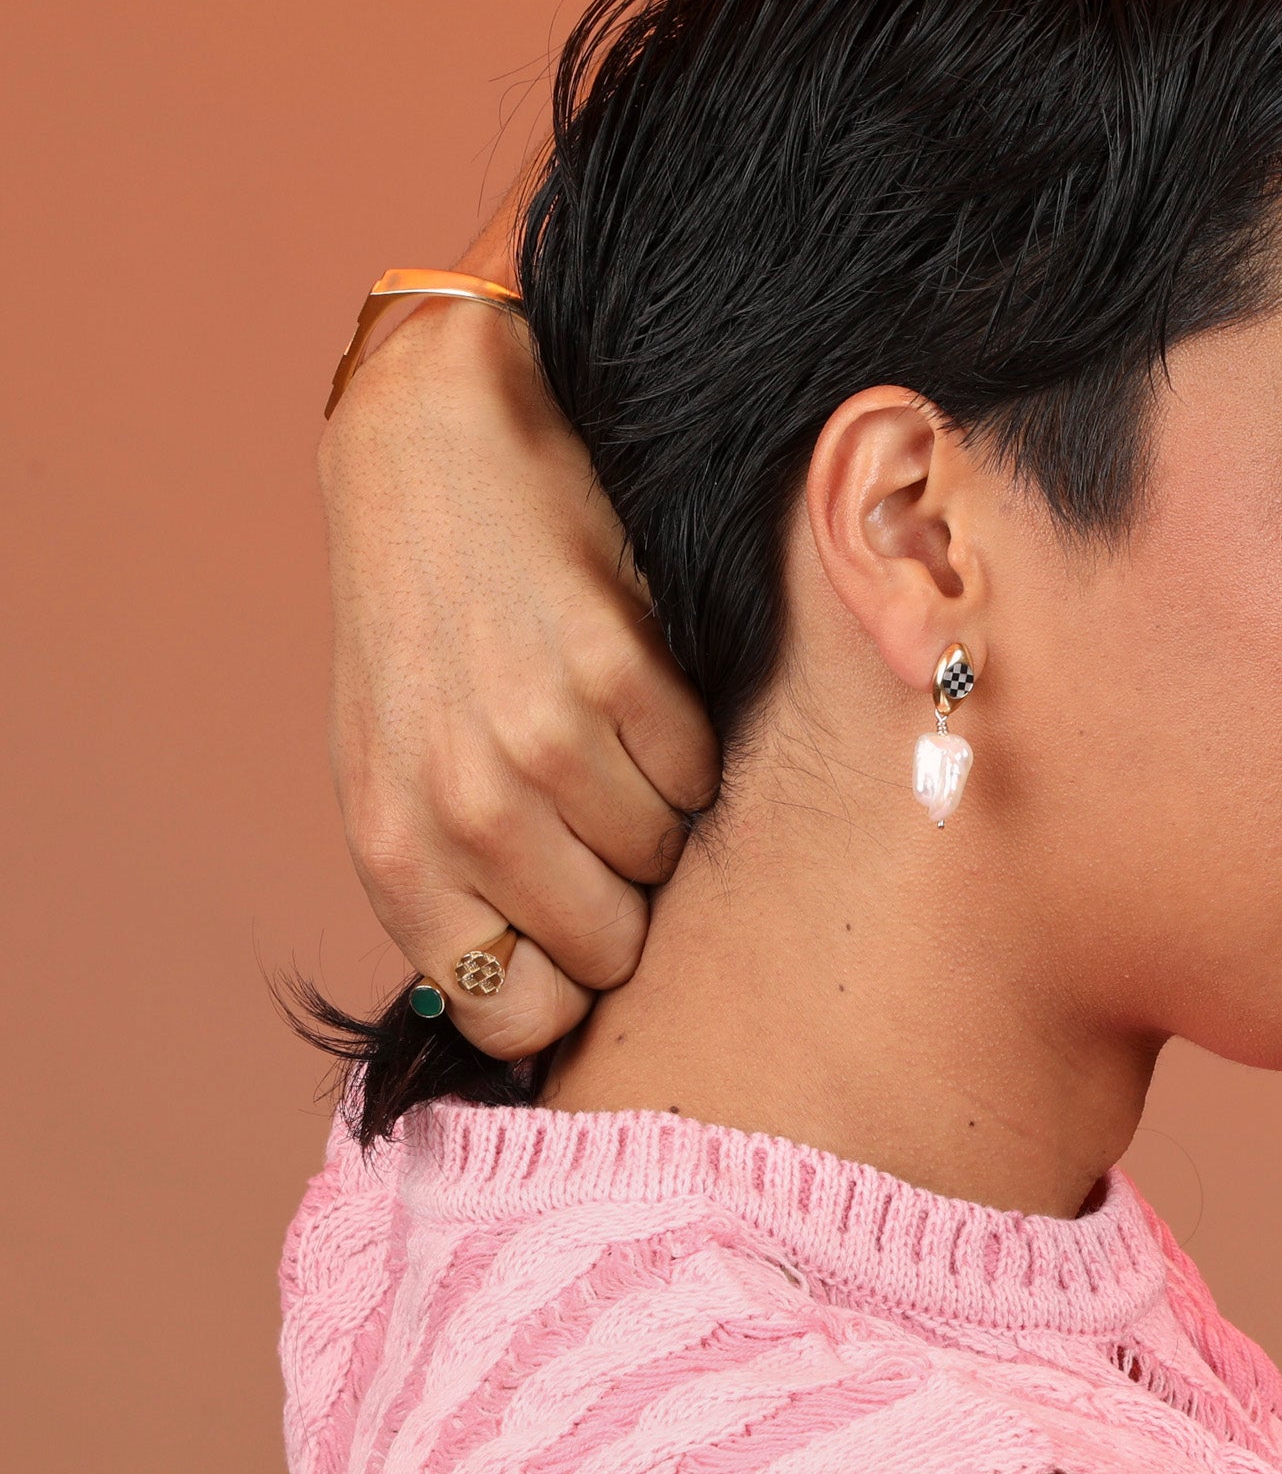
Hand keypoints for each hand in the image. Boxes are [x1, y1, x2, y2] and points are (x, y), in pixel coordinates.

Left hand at [319, 292, 715, 1057]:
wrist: (429, 457)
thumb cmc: (417, 634)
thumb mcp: (394, 778)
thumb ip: (454, 892)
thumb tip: (546, 997)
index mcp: (395, 854)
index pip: (515, 1016)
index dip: (562, 980)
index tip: (568, 923)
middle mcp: (462, 810)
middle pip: (609, 948)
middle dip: (618, 894)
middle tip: (591, 815)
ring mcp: (538, 742)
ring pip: (663, 856)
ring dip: (651, 807)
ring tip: (601, 735)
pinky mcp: (614, 673)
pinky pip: (695, 772)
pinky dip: (681, 741)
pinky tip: (626, 686)